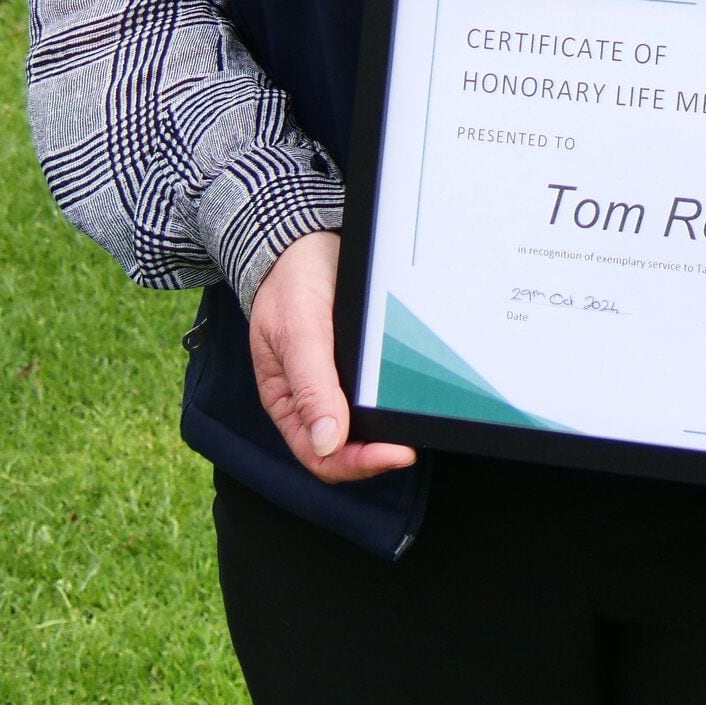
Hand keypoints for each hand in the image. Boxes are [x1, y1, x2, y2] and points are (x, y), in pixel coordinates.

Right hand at [249, 231, 415, 483]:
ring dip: (390, 427)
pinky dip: (394, 399)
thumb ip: (310, 387)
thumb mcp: (298, 331)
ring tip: (418, 418)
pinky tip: (413, 392)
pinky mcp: (358, 363)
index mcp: (287, 401)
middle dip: (380, 451)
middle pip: (347, 448)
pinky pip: (376, 393)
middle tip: (415, 439)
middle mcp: (312, 398)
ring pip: (365, 423)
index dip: (358, 463)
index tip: (396, 452)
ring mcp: (337, 381)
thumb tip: (326, 443)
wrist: (306, 240)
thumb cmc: (291, 283)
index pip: (320, 456)